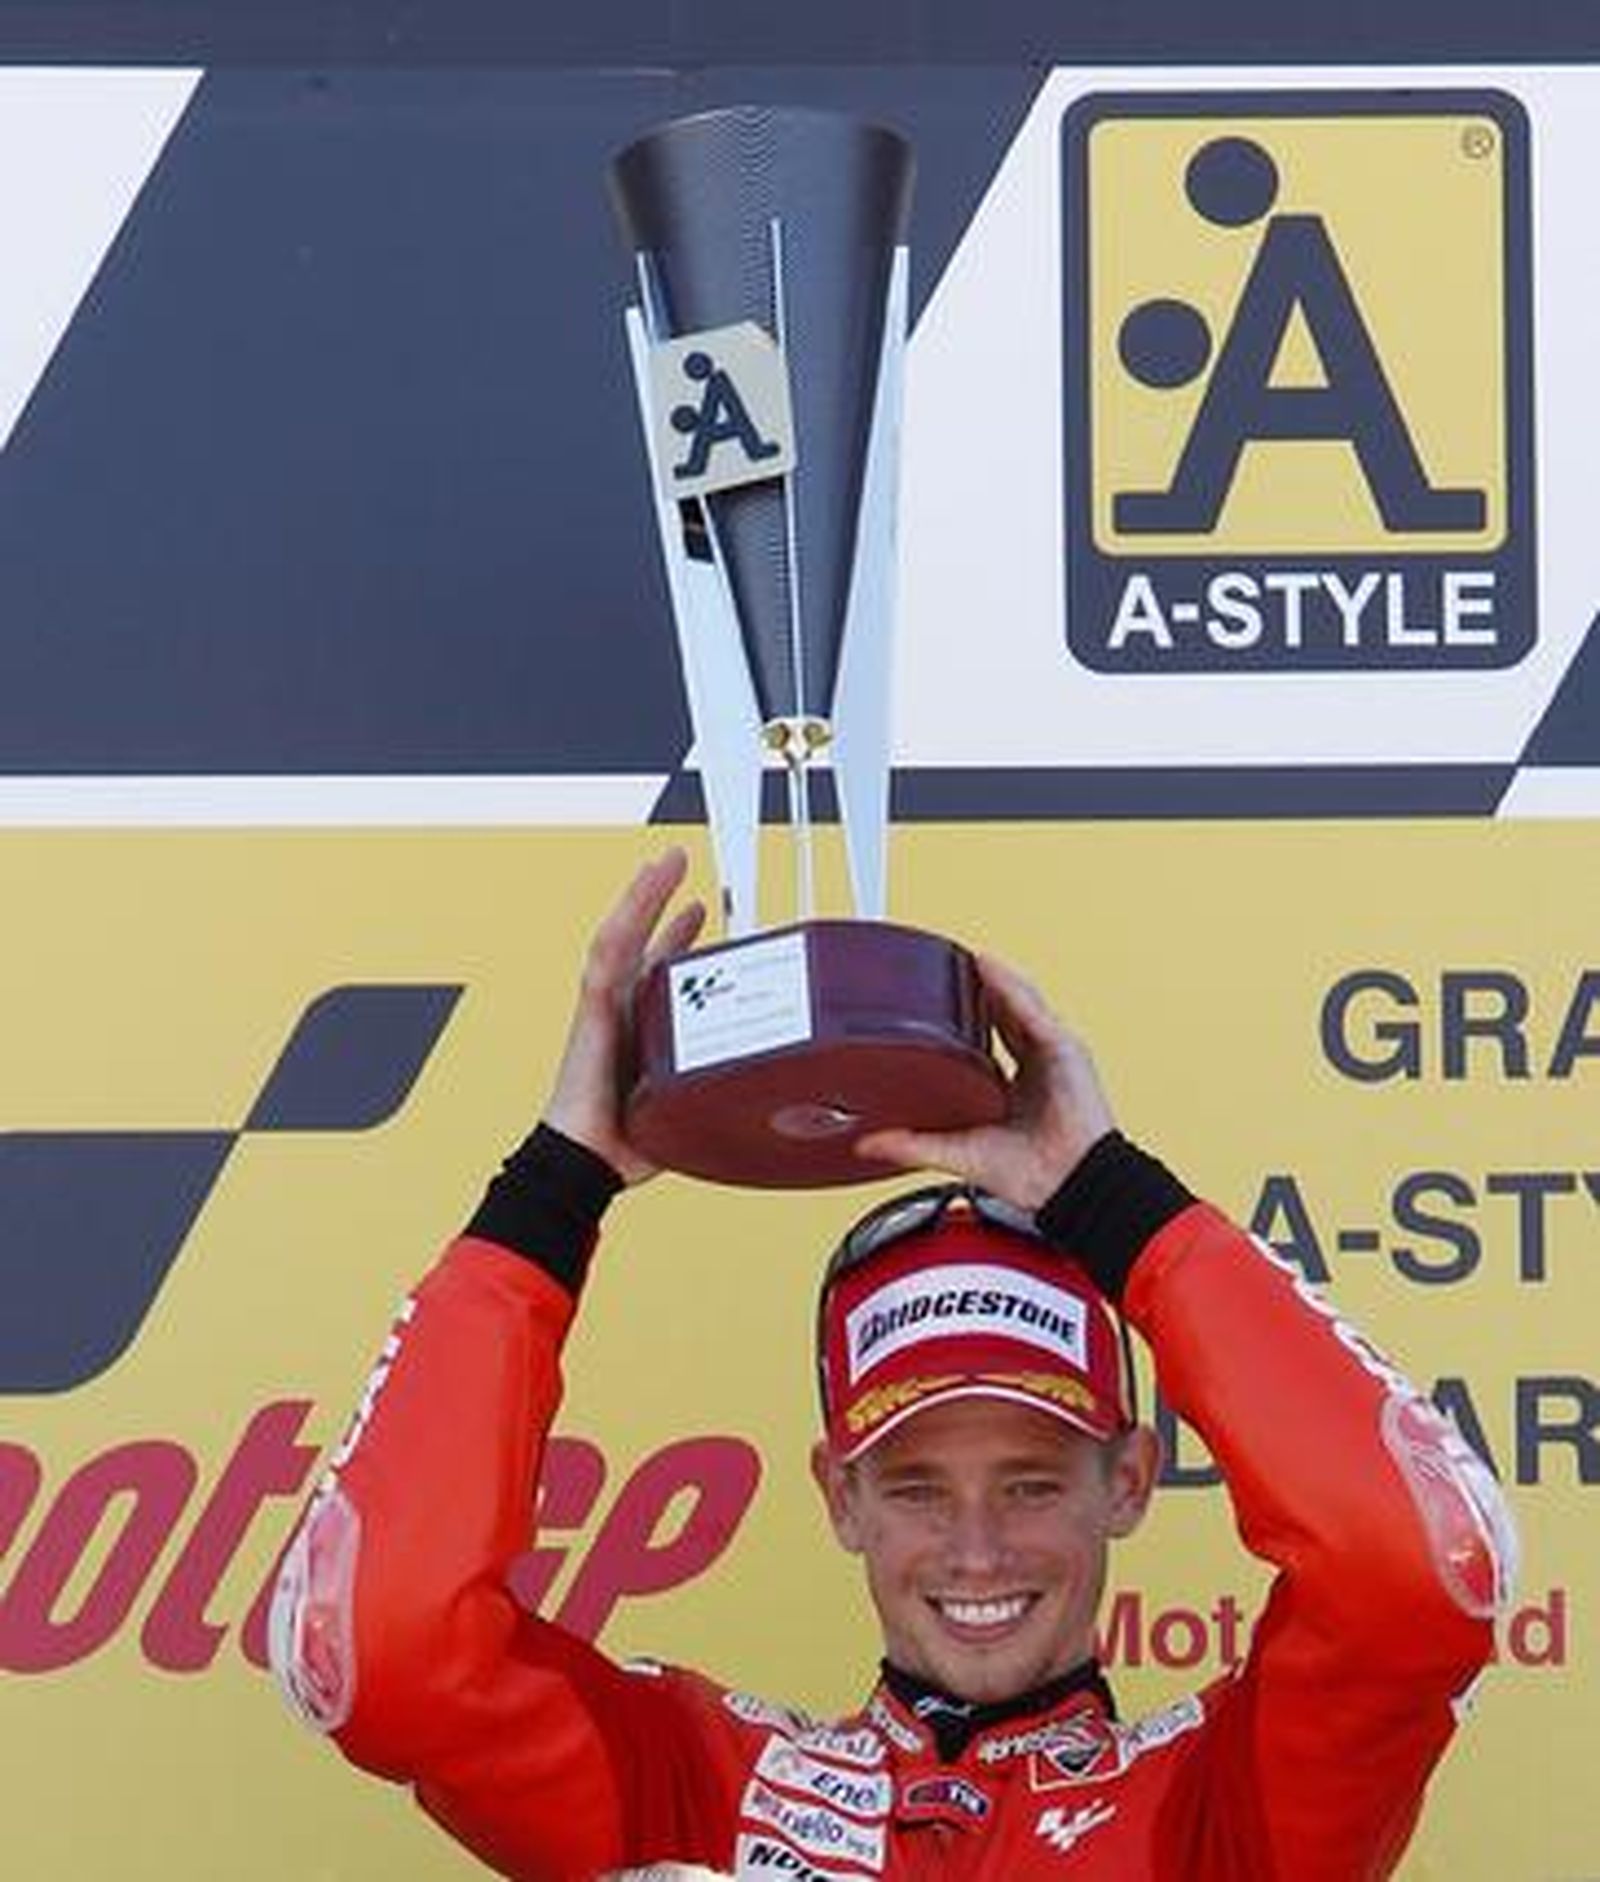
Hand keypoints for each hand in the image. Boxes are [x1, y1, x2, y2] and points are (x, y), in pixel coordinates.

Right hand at [543, 849, 705, 1185]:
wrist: (588, 1162)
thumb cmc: (634, 1142)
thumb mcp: (695, 1101)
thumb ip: (727, 1084)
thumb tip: (780, 1086)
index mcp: (646, 1029)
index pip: (662, 970)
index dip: (681, 938)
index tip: (701, 910)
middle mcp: (623, 1011)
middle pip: (643, 942)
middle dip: (662, 902)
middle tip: (680, 866)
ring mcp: (606, 1008)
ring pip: (625, 936)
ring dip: (645, 895)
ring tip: (666, 862)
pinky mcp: (593, 1012)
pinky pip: (609, 957)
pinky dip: (629, 920)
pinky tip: (644, 893)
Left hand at [854, 953, 1114, 1210]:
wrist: (1067, 1187)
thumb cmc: (1029, 1175)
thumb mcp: (956, 1150)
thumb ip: (911, 1144)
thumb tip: (867, 1144)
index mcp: (1015, 1084)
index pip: (992, 1034)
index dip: (968, 1012)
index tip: (939, 993)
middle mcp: (1036, 1064)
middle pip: (1007, 1011)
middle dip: (980, 988)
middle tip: (947, 966)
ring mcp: (1053, 1054)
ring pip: (1021, 1003)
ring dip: (994, 980)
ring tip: (965, 959)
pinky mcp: (1066, 1050)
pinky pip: (1035, 1012)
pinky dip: (1012, 990)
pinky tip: (989, 972)